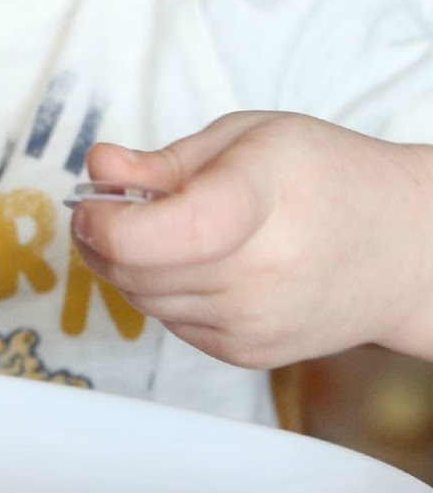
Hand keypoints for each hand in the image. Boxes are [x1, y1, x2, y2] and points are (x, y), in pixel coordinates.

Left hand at [70, 112, 432, 367]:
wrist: (403, 251)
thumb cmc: (328, 179)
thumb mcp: (249, 138)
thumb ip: (164, 161)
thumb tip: (100, 167)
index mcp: (257, 204)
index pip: (161, 235)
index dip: (106, 223)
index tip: (91, 202)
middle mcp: (258, 274)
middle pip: (135, 272)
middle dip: (102, 239)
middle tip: (109, 207)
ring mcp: (253, 323)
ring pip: (143, 301)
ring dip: (130, 266)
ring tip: (163, 228)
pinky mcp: (247, 353)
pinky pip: (170, 322)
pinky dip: (163, 291)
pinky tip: (198, 262)